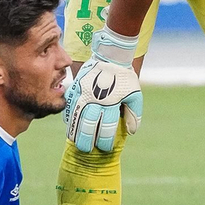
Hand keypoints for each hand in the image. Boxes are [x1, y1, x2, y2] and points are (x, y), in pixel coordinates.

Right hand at [64, 27, 142, 152]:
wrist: (110, 55)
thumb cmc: (124, 77)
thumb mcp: (135, 93)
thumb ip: (134, 113)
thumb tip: (131, 132)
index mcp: (111, 102)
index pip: (106, 127)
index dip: (105, 140)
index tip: (105, 147)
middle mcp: (96, 99)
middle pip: (88, 125)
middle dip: (87, 140)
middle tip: (87, 149)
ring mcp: (83, 93)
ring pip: (76, 117)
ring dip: (75, 132)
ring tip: (75, 142)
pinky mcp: (75, 88)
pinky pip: (69, 107)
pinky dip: (69, 118)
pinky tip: (70, 127)